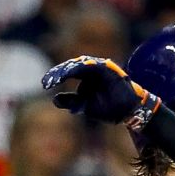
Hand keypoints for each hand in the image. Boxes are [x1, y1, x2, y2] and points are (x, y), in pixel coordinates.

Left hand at [43, 56, 162, 128]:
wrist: (130, 112)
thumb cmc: (110, 108)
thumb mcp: (86, 106)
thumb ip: (72, 101)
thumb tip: (54, 99)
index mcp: (87, 76)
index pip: (68, 72)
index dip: (56, 77)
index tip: (44, 85)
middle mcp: (93, 69)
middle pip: (71, 66)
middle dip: (58, 73)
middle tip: (47, 82)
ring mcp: (101, 67)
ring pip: (80, 64)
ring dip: (67, 70)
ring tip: (56, 78)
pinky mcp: (109, 68)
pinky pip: (92, 65)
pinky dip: (81, 67)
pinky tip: (69, 72)